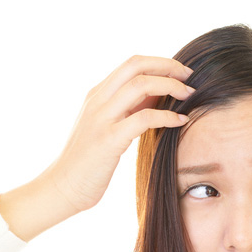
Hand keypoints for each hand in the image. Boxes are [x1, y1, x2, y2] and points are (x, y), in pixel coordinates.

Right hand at [45, 55, 196, 215]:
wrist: (61, 188)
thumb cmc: (87, 163)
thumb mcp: (107, 128)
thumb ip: (127, 110)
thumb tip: (157, 95)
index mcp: (97, 95)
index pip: (131, 64)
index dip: (159, 63)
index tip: (180, 71)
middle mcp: (97, 100)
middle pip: (136, 65)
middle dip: (167, 65)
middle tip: (190, 74)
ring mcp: (101, 118)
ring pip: (140, 85)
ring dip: (170, 86)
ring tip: (189, 94)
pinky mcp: (108, 140)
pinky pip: (143, 118)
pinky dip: (167, 116)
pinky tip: (182, 121)